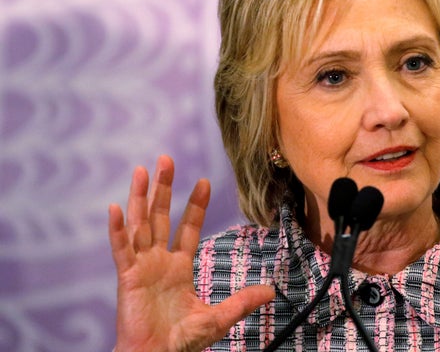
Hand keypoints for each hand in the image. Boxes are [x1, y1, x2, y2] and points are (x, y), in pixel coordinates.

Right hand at [108, 155, 274, 351]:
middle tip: (167, 159)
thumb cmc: (181, 343)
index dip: (195, 205)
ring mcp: (140, 267)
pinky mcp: (126, 278)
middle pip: (161, 216)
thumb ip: (242, 302)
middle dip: (164, 188)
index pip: (187, 228)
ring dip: (140, 197)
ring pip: (139, 224)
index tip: (204, 180)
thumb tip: (271, 291)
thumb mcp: (218, 318)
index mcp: (177, 267)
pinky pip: (121, 250)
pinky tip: (115, 208)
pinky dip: (117, 230)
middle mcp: (157, 261)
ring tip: (141, 170)